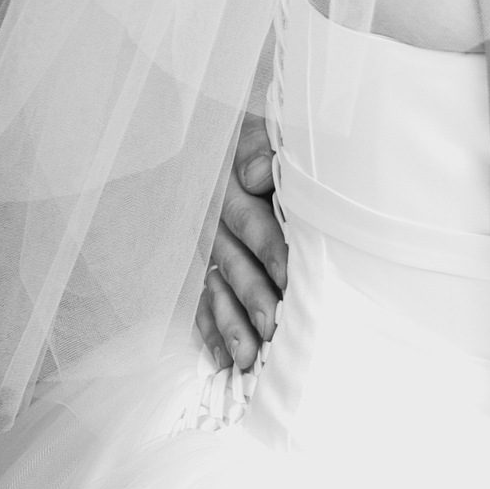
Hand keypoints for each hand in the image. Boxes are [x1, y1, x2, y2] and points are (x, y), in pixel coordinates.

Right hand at [195, 115, 289, 371]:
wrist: (216, 134)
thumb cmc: (256, 137)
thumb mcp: (259, 128)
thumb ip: (259, 149)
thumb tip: (257, 176)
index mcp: (231, 185)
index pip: (253, 222)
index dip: (271, 249)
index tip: (290, 278)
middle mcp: (213, 219)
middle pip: (236, 262)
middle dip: (255, 299)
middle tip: (275, 330)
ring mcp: (204, 244)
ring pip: (217, 288)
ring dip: (233, 325)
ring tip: (249, 359)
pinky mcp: (200, 263)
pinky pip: (200, 300)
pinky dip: (211, 331)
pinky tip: (223, 360)